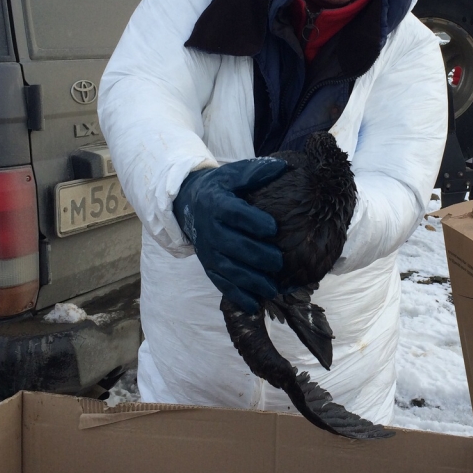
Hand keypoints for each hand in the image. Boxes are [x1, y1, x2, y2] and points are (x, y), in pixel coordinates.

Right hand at [173, 158, 286, 312]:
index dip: (253, 221)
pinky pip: (221, 282)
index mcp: (217, 204)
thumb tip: (284, 167)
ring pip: (228, 269)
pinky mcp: (208, 265)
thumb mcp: (233, 174)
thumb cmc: (220, 188)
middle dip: (256, 256)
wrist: (188, 203)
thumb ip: (256, 172)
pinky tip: (253, 305)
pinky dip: (236, 295)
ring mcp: (208, 250)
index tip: (274, 228)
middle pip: (233, 245)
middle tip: (279, 263)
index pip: (235, 214)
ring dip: (249, 281)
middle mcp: (211, 229)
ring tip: (272, 289)